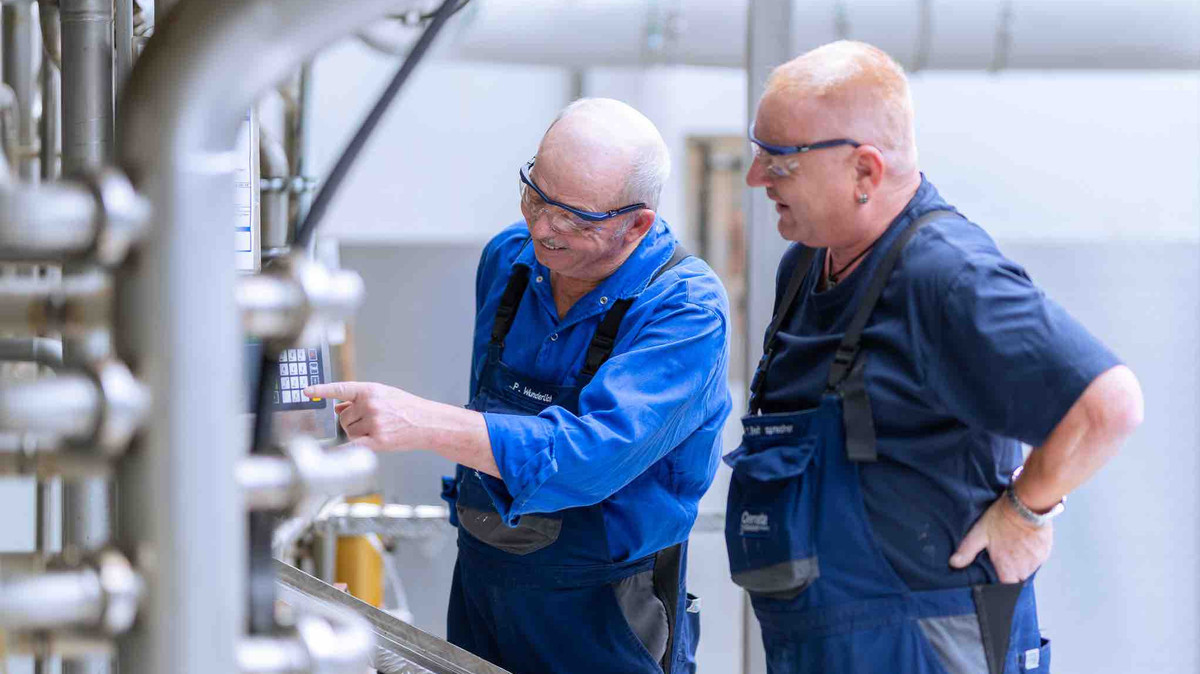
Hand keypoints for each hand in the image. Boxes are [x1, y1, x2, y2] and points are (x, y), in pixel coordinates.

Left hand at [304, 381, 425, 451]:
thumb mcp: (384, 396)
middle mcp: (370, 404)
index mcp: (370, 390)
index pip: (340, 389)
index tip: (306, 392)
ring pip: (348, 432)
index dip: (321, 390)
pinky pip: (353, 446)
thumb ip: (359, 400)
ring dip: (356, 434)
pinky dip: (343, 451)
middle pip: (342, 418)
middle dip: (350, 422)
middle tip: (368, 422)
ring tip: (376, 430)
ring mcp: (374, 422)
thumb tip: (337, 406)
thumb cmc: (407, 408)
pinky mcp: (378, 440)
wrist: (428, 422)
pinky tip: (333, 454)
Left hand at [949, 494, 1052, 582]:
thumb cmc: (1001, 519)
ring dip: (1023, 563)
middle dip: (1012, 572)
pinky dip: (1033, 554)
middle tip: (1005, 557)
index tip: (999, 576)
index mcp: (1007, 568)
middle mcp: (1024, 568)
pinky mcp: (1045, 551)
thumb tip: (954, 563)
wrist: (1026, 504)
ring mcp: (1036, 560)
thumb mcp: (979, 532)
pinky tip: (1025, 543)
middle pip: (1019, 578)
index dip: (1002, 584)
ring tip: (1015, 548)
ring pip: (1029, 569)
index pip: (1007, 588)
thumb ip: (967, 550)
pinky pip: (1038, 559)